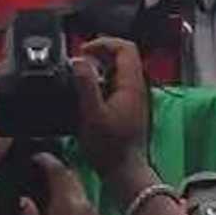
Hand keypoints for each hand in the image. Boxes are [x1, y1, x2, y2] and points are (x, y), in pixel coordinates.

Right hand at [72, 38, 148, 176]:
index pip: (126, 48)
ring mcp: (134, 97)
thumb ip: (86, 85)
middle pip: (123, 56)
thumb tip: (78, 61)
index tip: (83, 51)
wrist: (124, 171)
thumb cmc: (109, 146)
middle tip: (78, 61)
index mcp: (132, 84)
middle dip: (99, 53)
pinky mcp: (128, 108)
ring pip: (119, 70)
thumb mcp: (92, 114)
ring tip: (78, 76)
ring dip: (99, 68)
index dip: (104, 43)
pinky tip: (86, 94)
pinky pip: (116, 84)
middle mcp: (137, 87)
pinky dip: (101, 81)